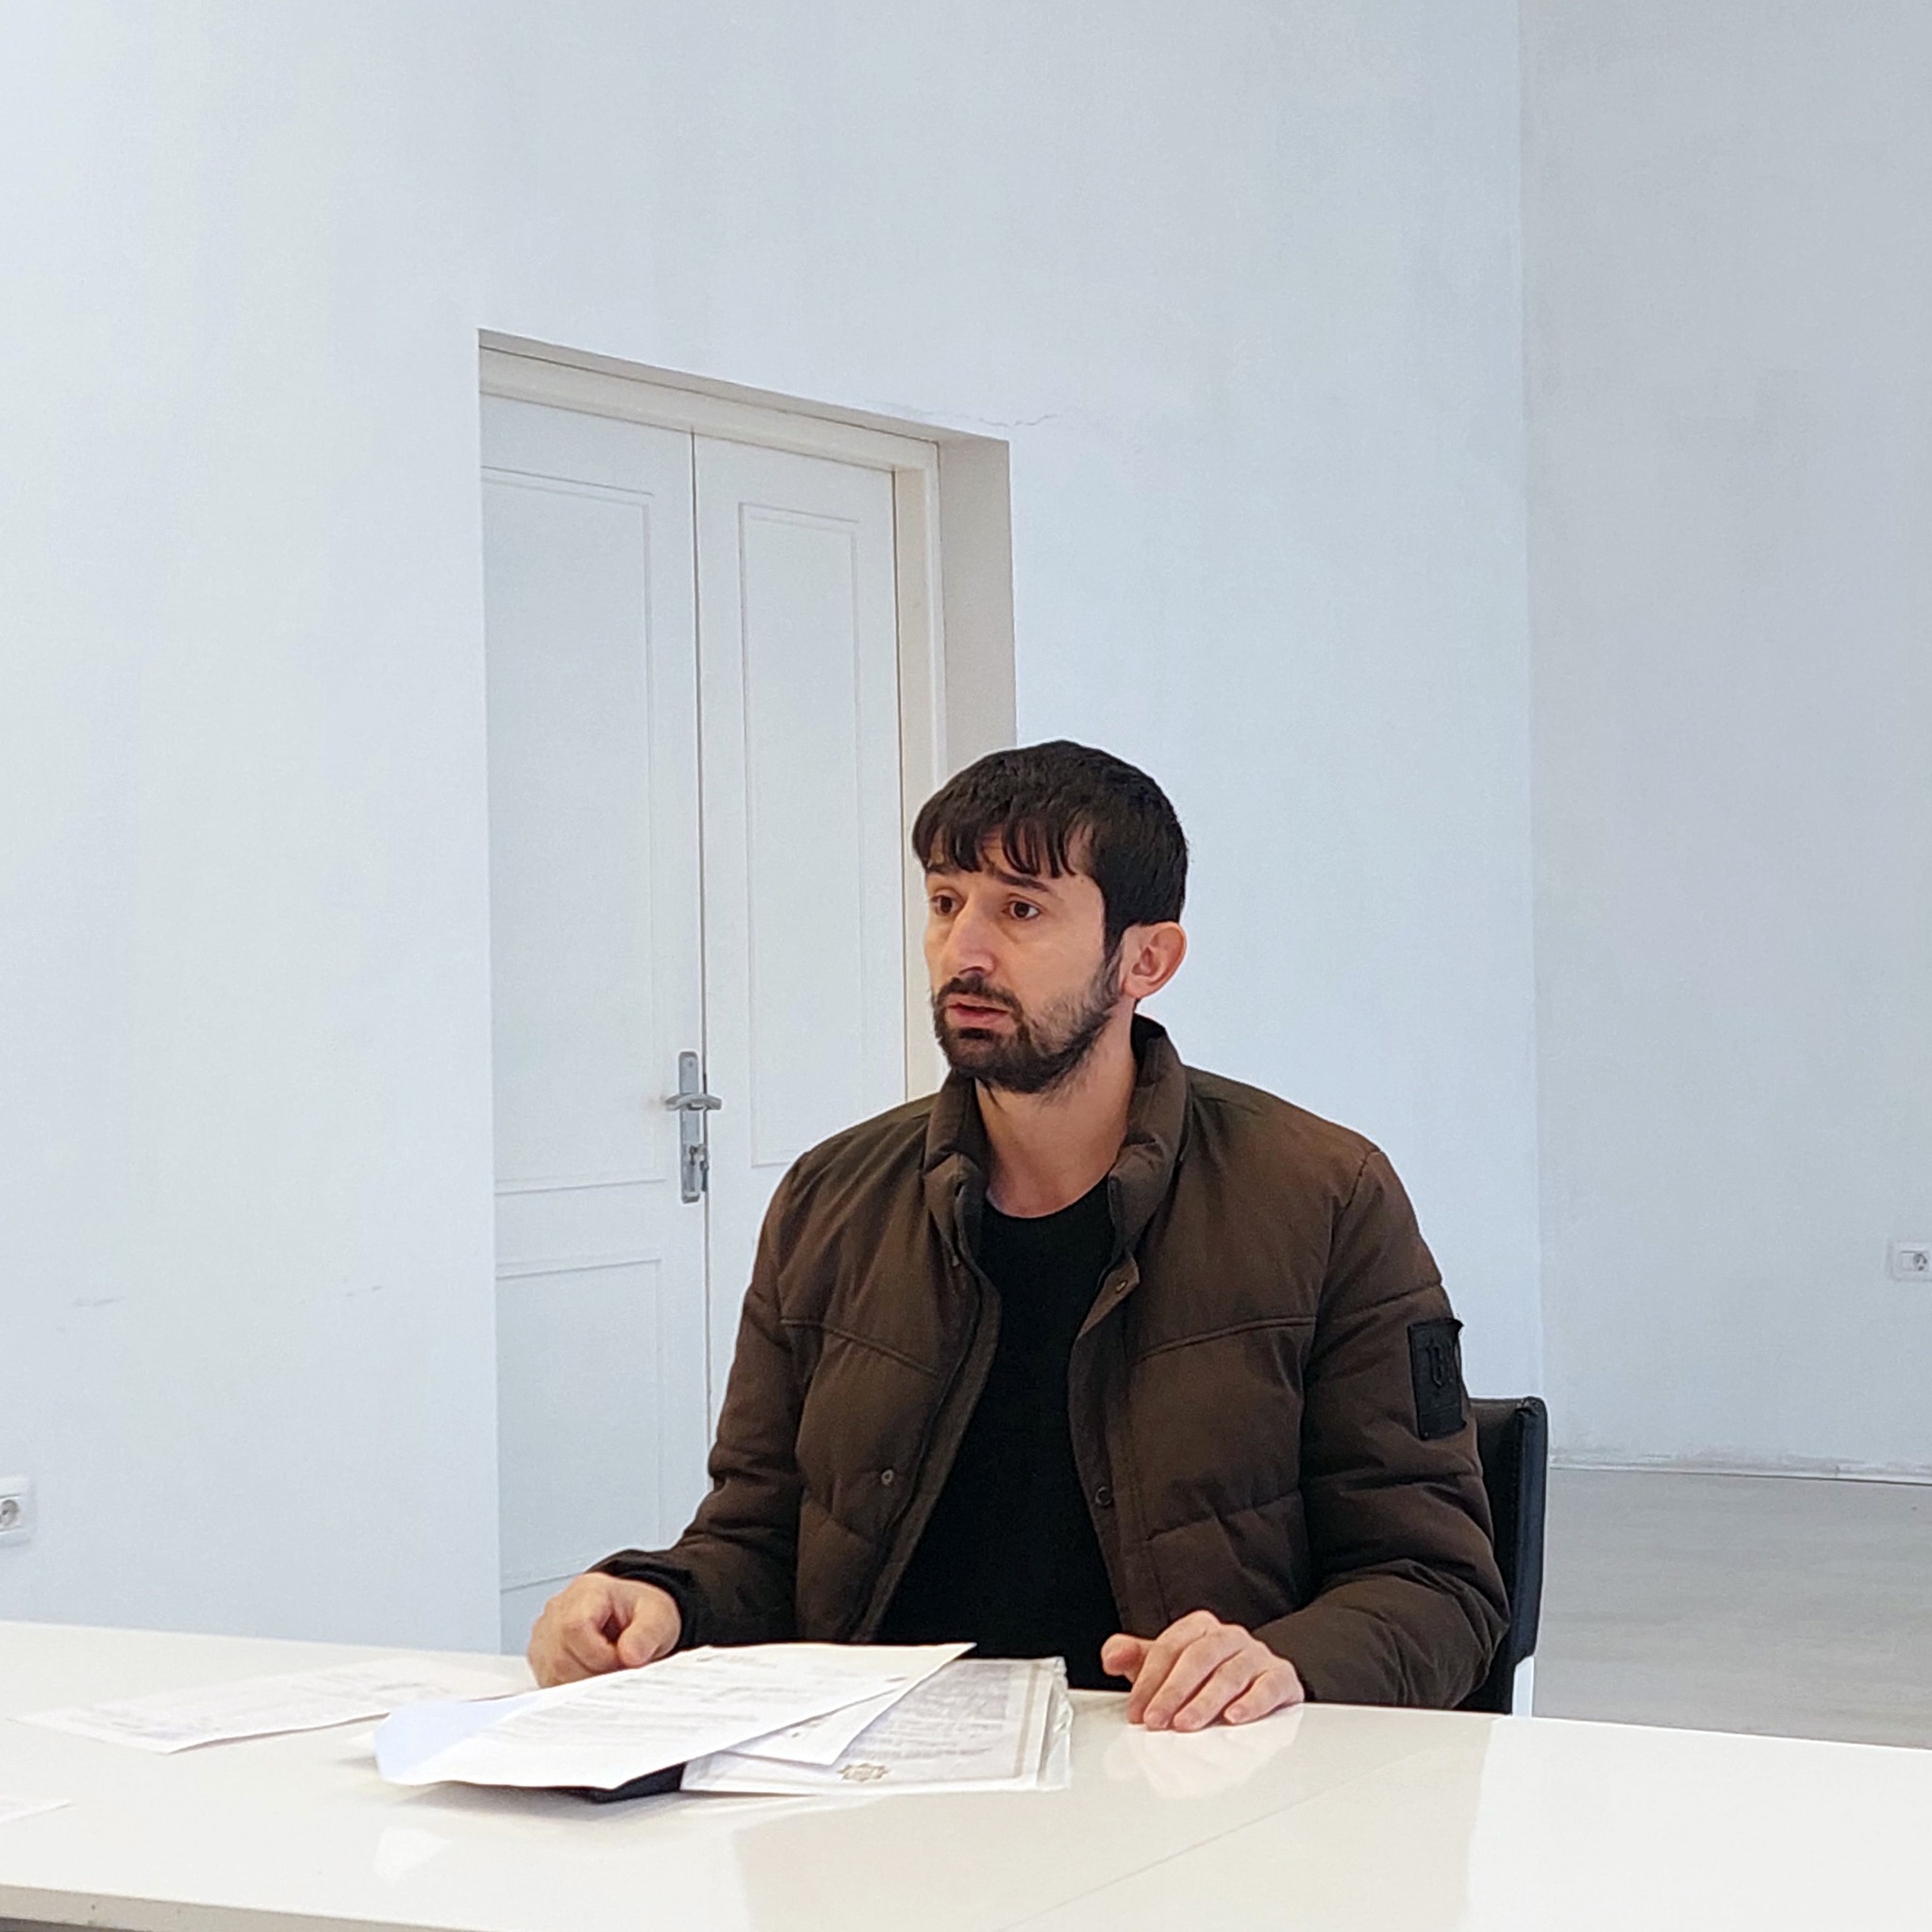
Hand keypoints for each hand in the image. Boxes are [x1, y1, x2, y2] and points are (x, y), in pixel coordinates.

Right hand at [527, 1574, 681, 1687]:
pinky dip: (574, 1688)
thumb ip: (646, 1634)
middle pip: (561, 1658)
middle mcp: (558, 1610)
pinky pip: (549, 1683)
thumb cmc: (640, 1612)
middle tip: (619, 1668)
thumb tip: (631, 1655)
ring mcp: (544, 1634)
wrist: (631, 1615)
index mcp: (587, 1591)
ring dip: (584, 1684)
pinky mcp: (540, 1658)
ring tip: (608, 1669)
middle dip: (595, 1674)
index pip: (575, 1628)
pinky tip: (593, 1675)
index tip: (623, 1660)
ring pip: (553, 1675)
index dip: (600, 1655)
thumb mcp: (657, 1616)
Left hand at [1102, 1611, 1304, 1730]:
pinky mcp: (1282, 1678)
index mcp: (1200, 1628)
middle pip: (1199, 1657)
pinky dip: (1252, 1702)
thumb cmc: (1206, 1677)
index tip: (1137, 1711)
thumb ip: (1135, 1658)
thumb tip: (1111, 1657)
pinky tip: (1235, 1718)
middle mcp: (1230, 1637)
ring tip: (1186, 1725)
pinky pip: (1269, 1686)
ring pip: (1230, 1673)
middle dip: (1174, 1691)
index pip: (1170, 1647)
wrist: (1260, 1683)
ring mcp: (1257, 1656)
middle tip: (1156, 1721)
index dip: (1149, 1680)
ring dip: (1205, 1702)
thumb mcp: (1168, 1666)